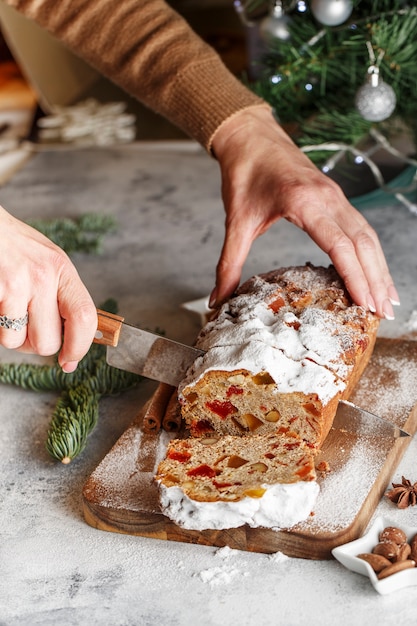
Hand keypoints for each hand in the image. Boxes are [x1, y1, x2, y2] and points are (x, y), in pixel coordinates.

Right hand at [0, 205, 96, 371]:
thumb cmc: (13, 246)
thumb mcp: (47, 261)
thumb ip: (62, 294)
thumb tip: (75, 337)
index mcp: (62, 269)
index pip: (85, 318)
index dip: (79, 347)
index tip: (69, 360)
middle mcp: (44, 276)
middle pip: (48, 341)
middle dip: (35, 345)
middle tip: (27, 329)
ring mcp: (18, 283)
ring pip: (18, 342)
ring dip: (11, 337)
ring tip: (8, 312)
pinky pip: (0, 333)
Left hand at [210, 106, 398, 319]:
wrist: (250, 136)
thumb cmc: (244, 174)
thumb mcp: (236, 222)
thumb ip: (228, 263)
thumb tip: (216, 299)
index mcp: (304, 202)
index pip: (339, 245)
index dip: (355, 277)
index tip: (364, 305)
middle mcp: (328, 197)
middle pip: (363, 243)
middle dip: (376, 280)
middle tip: (383, 314)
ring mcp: (336, 195)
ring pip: (368, 236)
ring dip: (380, 268)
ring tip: (387, 300)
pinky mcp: (336, 196)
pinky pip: (361, 227)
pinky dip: (371, 252)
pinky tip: (375, 272)